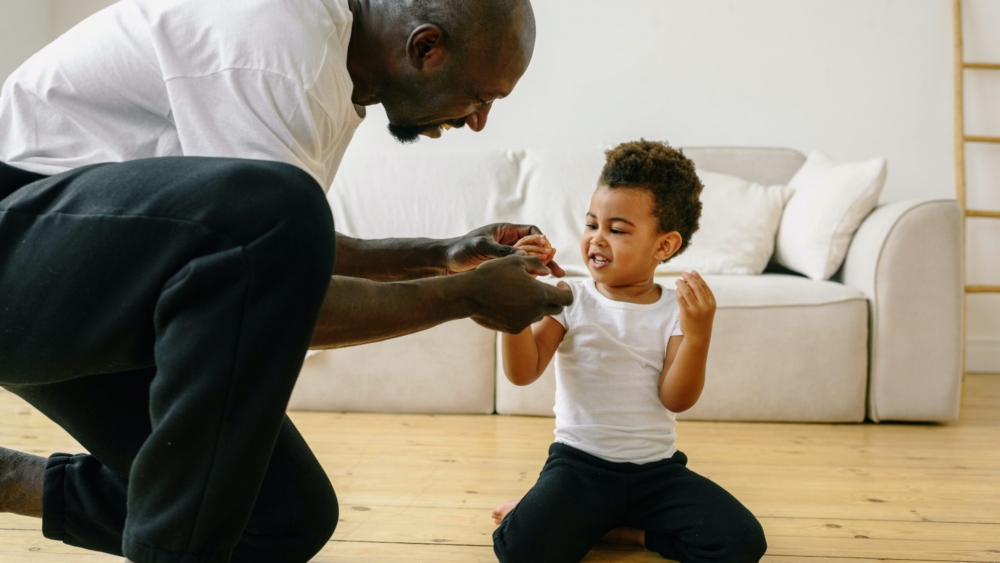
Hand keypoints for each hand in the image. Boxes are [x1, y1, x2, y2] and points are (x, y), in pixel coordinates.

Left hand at [444, 224, 565, 277]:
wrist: (444, 263)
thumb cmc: (461, 250)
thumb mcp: (482, 247)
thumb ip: (502, 251)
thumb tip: (524, 255)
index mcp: (505, 231)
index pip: (531, 232)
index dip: (542, 241)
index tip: (548, 252)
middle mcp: (508, 243)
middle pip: (535, 248)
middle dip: (548, 258)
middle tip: (558, 272)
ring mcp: (507, 257)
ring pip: (531, 262)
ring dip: (543, 269)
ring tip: (555, 279)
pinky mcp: (503, 270)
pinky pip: (522, 272)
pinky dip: (531, 278)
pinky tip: (538, 287)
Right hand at [465, 255, 573, 333]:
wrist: (469, 295)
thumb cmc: (493, 273)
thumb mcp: (516, 261)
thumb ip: (537, 264)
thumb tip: (549, 271)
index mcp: (540, 294)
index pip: (567, 298)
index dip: (567, 290)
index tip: (560, 284)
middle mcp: (535, 311)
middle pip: (556, 309)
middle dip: (554, 298)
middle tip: (546, 288)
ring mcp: (524, 322)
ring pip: (539, 315)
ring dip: (537, 305)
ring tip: (522, 293)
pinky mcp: (513, 329)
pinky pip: (525, 321)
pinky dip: (523, 312)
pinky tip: (509, 302)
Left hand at [675, 271, 715, 343]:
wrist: (698, 337)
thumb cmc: (702, 320)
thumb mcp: (706, 308)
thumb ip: (702, 296)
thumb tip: (693, 279)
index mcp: (712, 303)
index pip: (704, 286)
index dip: (697, 277)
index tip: (692, 271)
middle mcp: (705, 305)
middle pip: (696, 287)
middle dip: (689, 278)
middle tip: (684, 273)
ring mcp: (696, 309)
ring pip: (687, 291)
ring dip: (681, 284)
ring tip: (678, 280)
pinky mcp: (686, 313)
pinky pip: (680, 299)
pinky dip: (678, 292)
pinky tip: (677, 290)